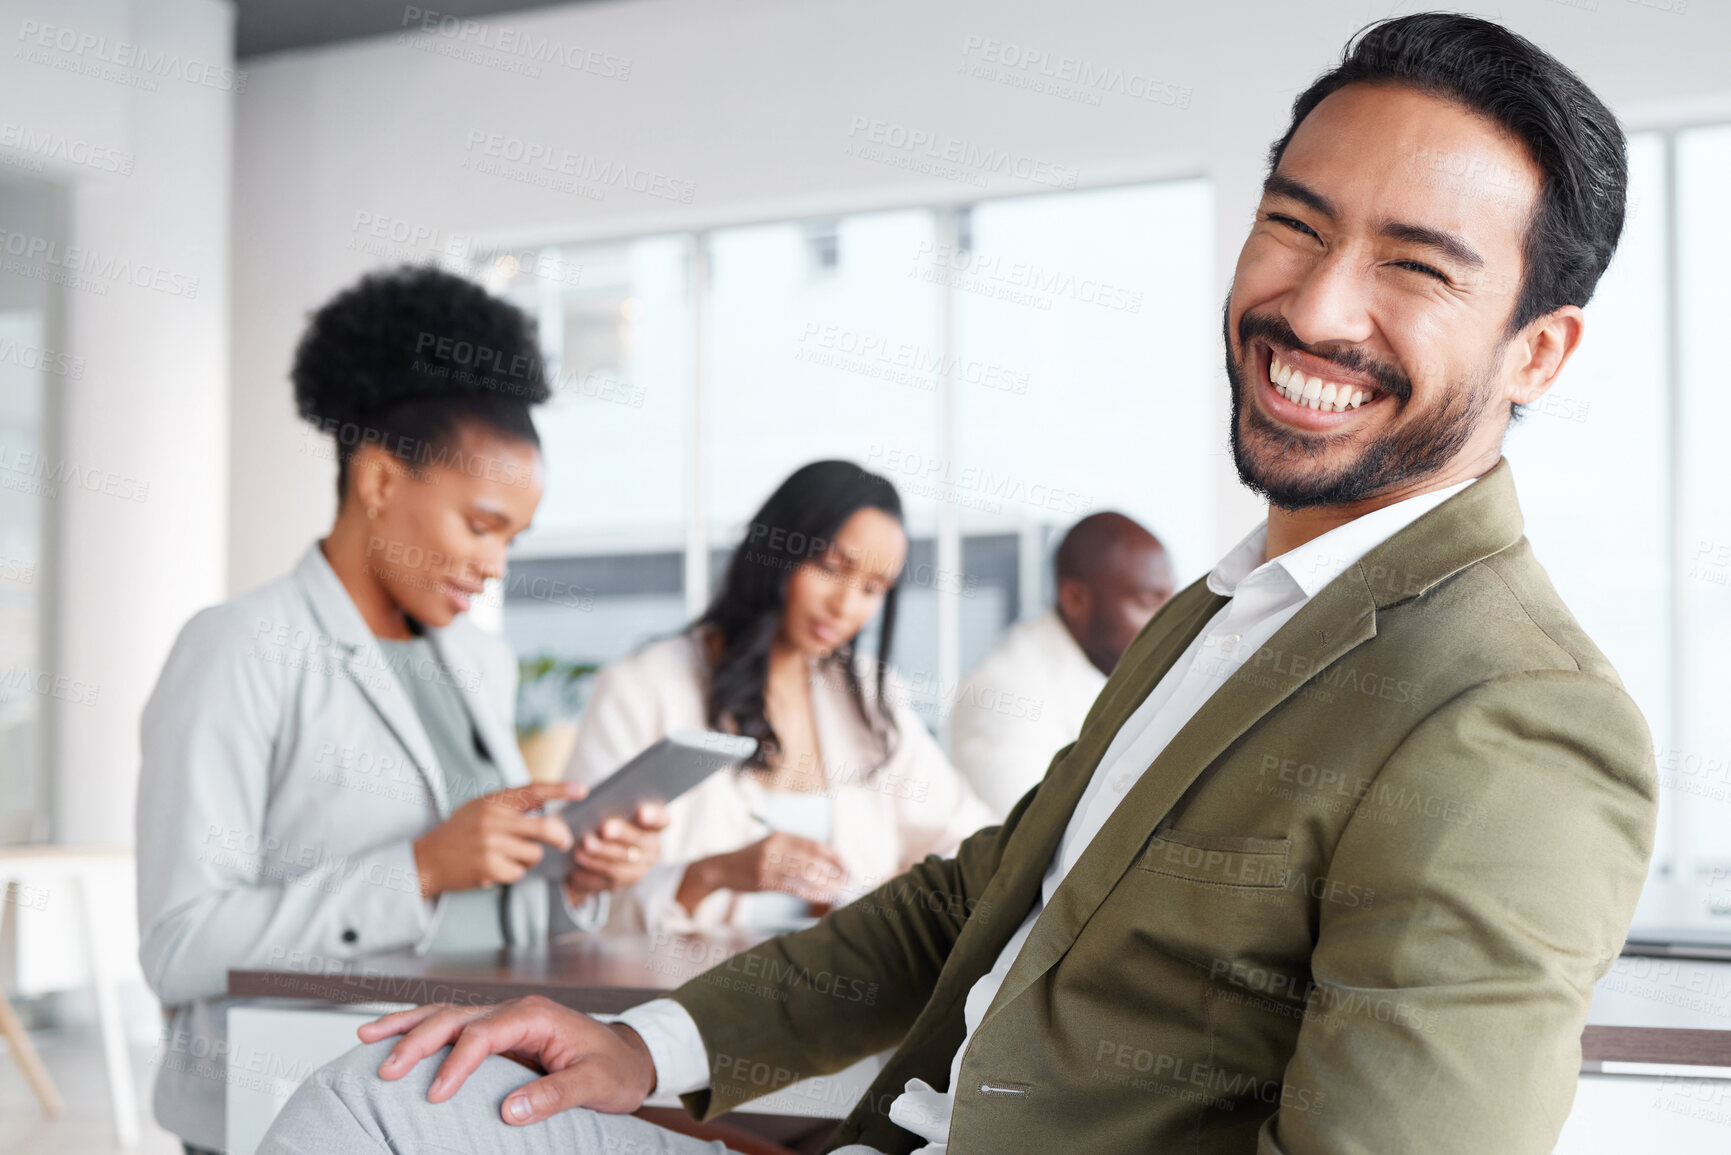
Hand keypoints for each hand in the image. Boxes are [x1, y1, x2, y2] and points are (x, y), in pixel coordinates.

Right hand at [358, 996, 655, 1124]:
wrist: (631, 1057)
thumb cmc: (616, 1070)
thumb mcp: (596, 1084)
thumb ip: (556, 1094)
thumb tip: (510, 1109)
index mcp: (535, 1015)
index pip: (483, 1033)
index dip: (456, 1063)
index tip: (434, 1095)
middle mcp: (515, 1010)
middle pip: (455, 1017)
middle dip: (416, 1039)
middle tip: (384, 1068)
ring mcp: (505, 1019)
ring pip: (447, 1015)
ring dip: (407, 1025)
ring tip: (366, 1036)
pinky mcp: (499, 1034)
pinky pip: (454, 1027)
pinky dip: (421, 1028)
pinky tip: (393, 1035)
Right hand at [412, 782, 583, 898]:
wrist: (427, 859)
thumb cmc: (460, 832)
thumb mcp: (481, 807)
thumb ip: (510, 804)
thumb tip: (549, 805)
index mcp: (494, 801)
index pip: (534, 790)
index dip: (560, 790)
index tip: (582, 790)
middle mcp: (494, 820)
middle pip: (545, 827)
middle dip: (560, 836)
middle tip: (564, 841)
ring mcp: (492, 845)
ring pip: (535, 853)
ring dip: (530, 858)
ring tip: (511, 856)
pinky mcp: (489, 868)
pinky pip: (520, 872)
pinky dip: (514, 873)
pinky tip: (497, 868)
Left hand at [563, 802, 669, 903]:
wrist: (598, 851)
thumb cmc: (606, 821)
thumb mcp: (611, 812)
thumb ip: (611, 807)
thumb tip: (599, 805)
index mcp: (656, 826)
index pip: (662, 820)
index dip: (654, 816)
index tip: (641, 812)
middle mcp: (652, 849)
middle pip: (639, 842)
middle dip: (621, 835)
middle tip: (604, 828)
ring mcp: (638, 870)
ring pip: (620, 865)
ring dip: (599, 857)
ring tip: (581, 849)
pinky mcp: (620, 885)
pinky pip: (605, 882)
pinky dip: (589, 875)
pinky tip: (576, 869)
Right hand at [677, 832, 845, 913]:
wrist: (722, 868)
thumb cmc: (751, 859)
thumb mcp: (771, 846)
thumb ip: (793, 850)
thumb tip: (824, 861)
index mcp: (781, 836)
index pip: (815, 845)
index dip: (834, 856)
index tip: (847, 866)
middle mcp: (776, 847)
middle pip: (813, 859)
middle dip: (834, 872)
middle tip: (848, 881)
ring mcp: (769, 864)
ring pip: (806, 874)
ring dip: (826, 884)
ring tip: (840, 891)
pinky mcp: (764, 880)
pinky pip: (794, 887)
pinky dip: (812, 893)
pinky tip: (824, 898)